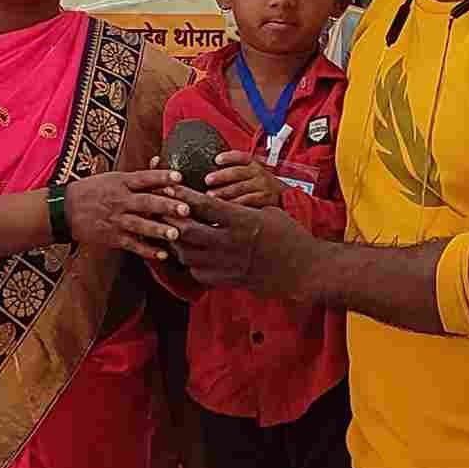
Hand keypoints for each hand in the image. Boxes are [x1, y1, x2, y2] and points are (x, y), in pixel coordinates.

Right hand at [63, 170, 189, 260]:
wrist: (64, 210)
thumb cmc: (91, 191)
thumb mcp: (111, 177)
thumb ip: (136, 175)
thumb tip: (158, 160)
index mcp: (121, 182)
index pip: (144, 178)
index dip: (161, 177)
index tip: (179, 177)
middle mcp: (120, 200)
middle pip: (146, 202)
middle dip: (166, 206)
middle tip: (185, 209)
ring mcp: (116, 220)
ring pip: (140, 225)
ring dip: (158, 229)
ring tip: (176, 234)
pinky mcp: (112, 237)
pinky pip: (132, 244)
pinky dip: (147, 250)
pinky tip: (162, 254)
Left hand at [173, 188, 318, 294]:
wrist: (304, 269)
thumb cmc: (288, 235)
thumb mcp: (267, 211)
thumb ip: (239, 207)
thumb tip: (215, 201)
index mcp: (242, 221)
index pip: (204, 205)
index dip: (182, 194)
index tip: (170, 186)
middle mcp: (230, 243)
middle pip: (186, 231)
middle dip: (170, 219)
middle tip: (164, 210)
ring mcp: (227, 265)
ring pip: (186, 254)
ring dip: (177, 241)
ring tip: (174, 231)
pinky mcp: (226, 281)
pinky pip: (197, 272)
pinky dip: (190, 261)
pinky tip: (192, 252)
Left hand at [206, 150, 284, 206]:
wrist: (284, 197)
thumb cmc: (262, 185)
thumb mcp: (253, 173)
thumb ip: (237, 170)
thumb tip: (211, 175)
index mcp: (254, 164)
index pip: (241, 157)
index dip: (229, 157)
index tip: (217, 159)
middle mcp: (259, 173)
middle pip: (237, 172)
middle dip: (221, 176)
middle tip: (208, 180)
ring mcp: (262, 186)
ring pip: (240, 188)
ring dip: (224, 192)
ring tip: (211, 196)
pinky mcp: (265, 200)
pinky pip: (247, 202)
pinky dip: (234, 204)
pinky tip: (224, 207)